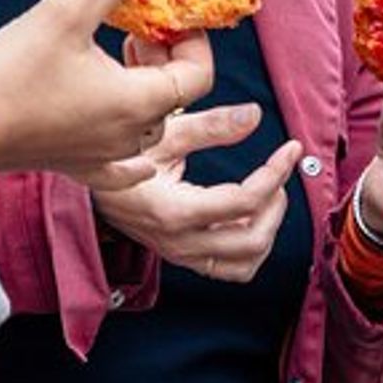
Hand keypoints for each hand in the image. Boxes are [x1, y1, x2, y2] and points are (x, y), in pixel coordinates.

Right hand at [0, 0, 212, 191]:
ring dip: (145, 89)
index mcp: (138, 103)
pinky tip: (121, 132)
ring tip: (118, 56)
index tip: (170, 17)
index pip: (198, 75)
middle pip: (174, 97)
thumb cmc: (12, 74)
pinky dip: (132, 149)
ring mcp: (103, 157)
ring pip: (149, 125)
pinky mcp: (75, 166)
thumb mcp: (62, 14)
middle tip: (138, 29)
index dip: (194, 41)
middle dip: (166, 58)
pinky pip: (122, 167)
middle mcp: (130, 137)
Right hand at [90, 104, 303, 282]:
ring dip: (267, 230)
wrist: (90, 187)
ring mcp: (181, 254)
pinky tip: (248, 215)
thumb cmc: (124, 157)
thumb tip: (254, 115)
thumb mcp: (163, 134)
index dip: (276, 173)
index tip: (292, 148)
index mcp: (173, 211)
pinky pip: (229, 267)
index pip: (244, 202)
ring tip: (266, 196)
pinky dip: (250, 246)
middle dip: (276, 205)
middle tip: (277, 174)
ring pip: (245, 262)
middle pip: (252, 240)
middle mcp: (179, 242)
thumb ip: (211, 126)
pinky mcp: (184, 257)